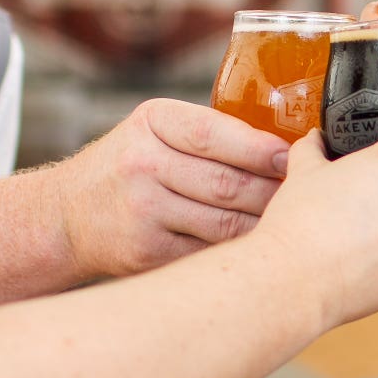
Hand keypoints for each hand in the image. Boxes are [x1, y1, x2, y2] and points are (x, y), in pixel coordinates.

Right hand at [53, 98, 289, 279]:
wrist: (66, 216)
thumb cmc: (129, 167)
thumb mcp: (157, 130)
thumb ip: (211, 133)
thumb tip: (291, 147)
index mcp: (153, 122)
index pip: (215, 135)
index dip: (261, 149)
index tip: (296, 158)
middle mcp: (142, 165)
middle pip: (228, 184)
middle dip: (275, 193)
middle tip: (310, 197)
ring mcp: (143, 213)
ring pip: (224, 224)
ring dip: (266, 226)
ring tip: (295, 224)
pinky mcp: (147, 254)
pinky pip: (209, 254)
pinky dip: (239, 252)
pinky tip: (262, 250)